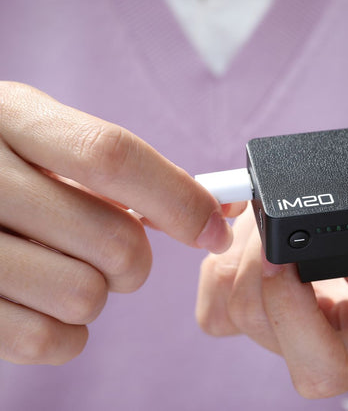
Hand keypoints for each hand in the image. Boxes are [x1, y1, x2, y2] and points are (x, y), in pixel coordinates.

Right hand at [0, 81, 241, 364]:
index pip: (112, 157)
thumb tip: (201, 205)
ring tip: (67, 267)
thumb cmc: (7, 165)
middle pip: (113, 239)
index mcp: (12, 118)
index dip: (178, 198)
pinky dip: (69, 332)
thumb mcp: (45, 138)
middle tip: (114, 248)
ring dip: (98, 291)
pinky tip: (47, 302)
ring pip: (86, 296)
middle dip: (135, 257)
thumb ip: (113, 166)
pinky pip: (49, 341)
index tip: (215, 229)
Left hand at [196, 197, 347, 400]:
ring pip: (227, 310)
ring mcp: (284, 330)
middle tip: (270, 218)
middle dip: (254, 261)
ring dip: (235, 255)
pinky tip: (244, 239)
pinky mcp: (260, 310)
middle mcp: (321, 344)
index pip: (321, 364)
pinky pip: (214, 302)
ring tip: (263, 223)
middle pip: (258, 324)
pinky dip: (218, 263)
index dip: (290, 311)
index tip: (285, 258)